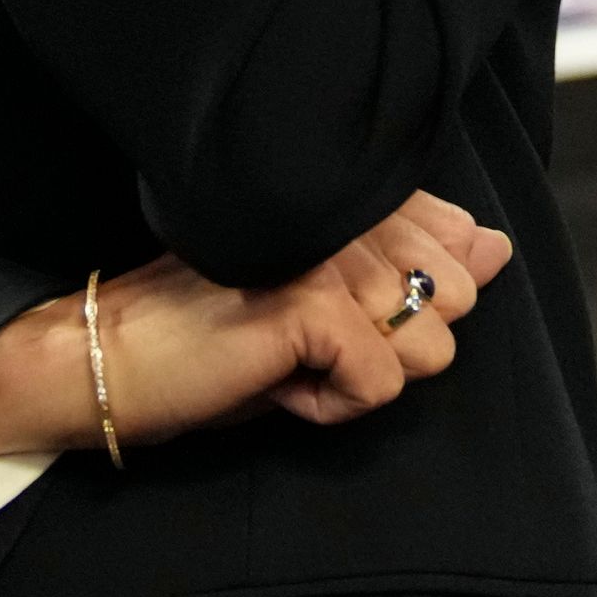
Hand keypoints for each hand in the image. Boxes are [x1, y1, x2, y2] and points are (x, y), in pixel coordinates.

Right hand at [0, 192, 510, 463]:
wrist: (103, 358)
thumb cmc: (207, 335)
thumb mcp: (325, 302)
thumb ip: (413, 268)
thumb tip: (494, 246)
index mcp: (344, 191)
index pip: (455, 242)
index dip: (404, 304)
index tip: (322, 311)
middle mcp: (341, 206)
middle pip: (455, 300)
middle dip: (393, 343)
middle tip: (305, 339)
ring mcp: (327, 250)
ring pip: (429, 347)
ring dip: (360, 376)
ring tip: (285, 357)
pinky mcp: (308, 303)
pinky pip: (382, 384)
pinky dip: (331, 405)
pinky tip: (272, 382)